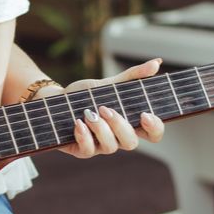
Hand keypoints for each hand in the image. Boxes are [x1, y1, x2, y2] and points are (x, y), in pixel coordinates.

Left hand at [38, 59, 165, 158]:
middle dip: (120, 126)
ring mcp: (100, 146)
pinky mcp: (81, 150)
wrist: (55, 100)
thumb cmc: (86, 95)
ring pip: (110, 147)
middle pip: (131, 143)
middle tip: (105, 109)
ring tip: (88, 112)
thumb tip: (157, 62)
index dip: (154, 128)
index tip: (145, 114)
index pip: (153, 134)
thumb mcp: (108, 84)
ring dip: (100, 129)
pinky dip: (84, 136)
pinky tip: (78, 122)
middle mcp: (117, 137)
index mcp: (129, 123)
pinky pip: (87, 150)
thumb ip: (132, 76)